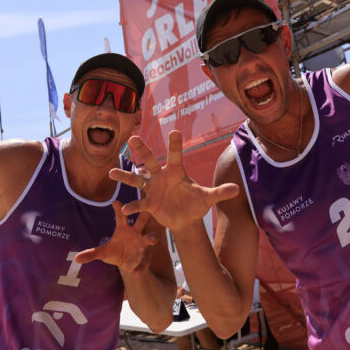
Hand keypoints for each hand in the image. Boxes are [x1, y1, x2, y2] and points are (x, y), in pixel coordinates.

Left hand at [74, 203, 157, 273]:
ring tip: (152, 238)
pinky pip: (146, 260)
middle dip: (143, 216)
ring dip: (152, 237)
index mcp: (124, 228)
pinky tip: (136, 273)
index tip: (115, 201)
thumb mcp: (103, 253)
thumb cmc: (115, 252)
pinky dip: (141, 266)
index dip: (119, 209)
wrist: (126, 264)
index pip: (121, 217)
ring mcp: (143, 243)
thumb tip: (76, 258)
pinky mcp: (147, 255)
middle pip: (141, 221)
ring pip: (150, 237)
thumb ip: (91, 254)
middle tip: (145, 211)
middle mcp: (136, 232)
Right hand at [109, 131, 238, 228]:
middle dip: (142, 150)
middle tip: (133, 137)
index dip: (175, 144)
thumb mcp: (207, 198)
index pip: (176, 154)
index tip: (175, 131)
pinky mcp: (148, 203)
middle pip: (150, 160)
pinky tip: (125, 209)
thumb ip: (219, 193)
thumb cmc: (196, 204)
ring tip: (112, 172)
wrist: (185, 219)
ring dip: (125, 175)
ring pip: (137, 179)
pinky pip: (138, 203)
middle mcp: (161, 176)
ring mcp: (153, 189)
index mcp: (176, 171)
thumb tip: (236, 189)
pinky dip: (132, 206)